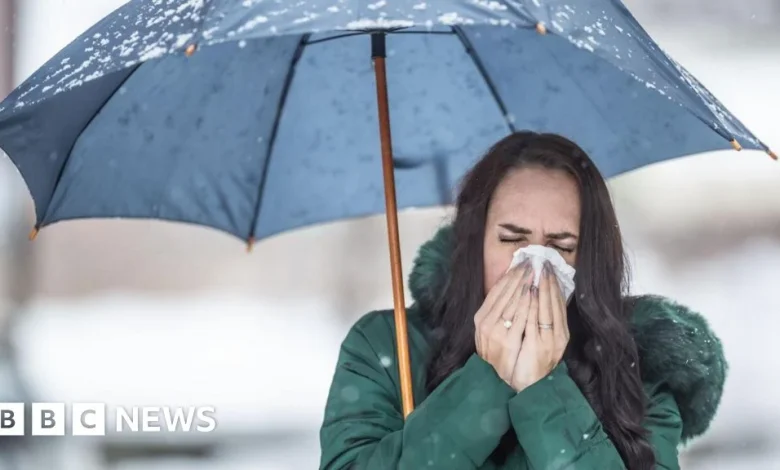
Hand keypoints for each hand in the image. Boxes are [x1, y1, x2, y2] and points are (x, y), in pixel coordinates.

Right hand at [474, 259, 534, 385]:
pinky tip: (534, 292)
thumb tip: (510, 290)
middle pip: (503, 294)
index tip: (520, 263)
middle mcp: (485, 322)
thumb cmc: (497, 353)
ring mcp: (495, 331)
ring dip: (523, 285)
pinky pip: (519, 318)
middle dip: (518, 276)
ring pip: (511, 302)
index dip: (508, 276)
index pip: (495, 291)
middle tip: (531, 262)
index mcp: (481, 317)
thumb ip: (498, 312)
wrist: (497, 379)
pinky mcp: (508, 340)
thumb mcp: (492, 330)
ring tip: (534, 272)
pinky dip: (527, 303)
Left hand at [510, 261, 569, 392]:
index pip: (559, 305)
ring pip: (546, 309)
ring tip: (537, 271)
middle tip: (543, 263)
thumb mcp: (542, 341)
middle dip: (549, 282)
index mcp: (561, 334)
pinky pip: (535, 320)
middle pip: (555, 304)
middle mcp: (558, 337)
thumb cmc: (532, 363)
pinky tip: (532, 291)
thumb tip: (540, 299)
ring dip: (542, 288)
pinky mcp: (538, 347)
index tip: (549, 269)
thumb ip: (544, 323)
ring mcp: (549, 341)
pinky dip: (534, 304)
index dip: (554, 286)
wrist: (529, 388)